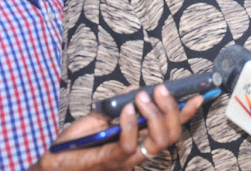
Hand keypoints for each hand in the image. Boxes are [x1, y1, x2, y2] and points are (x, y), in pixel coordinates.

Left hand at [30, 85, 202, 170]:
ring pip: (157, 142)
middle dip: (171, 110)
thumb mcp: (102, 116)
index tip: (198, 96)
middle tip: (160, 90)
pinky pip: (128, 145)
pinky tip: (125, 109)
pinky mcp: (110, 162)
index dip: (186, 113)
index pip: (170, 129)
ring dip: (154, 115)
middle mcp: (138, 153)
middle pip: (171, 136)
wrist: (53, 162)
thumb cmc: (77, 142)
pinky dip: (131, 124)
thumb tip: (137, 89)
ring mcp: (126, 160)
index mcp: (140, 141)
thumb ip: (121, 103)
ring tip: (142, 97)